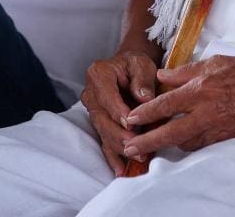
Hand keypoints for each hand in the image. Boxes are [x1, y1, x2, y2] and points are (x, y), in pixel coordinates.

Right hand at [80, 49, 157, 174]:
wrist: (129, 69)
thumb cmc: (136, 65)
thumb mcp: (142, 64)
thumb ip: (142, 80)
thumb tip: (144, 98)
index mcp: (98, 75)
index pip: (106, 95)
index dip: (117, 110)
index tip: (130, 122)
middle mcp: (91, 94)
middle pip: (102, 118)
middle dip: (119, 133)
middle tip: (135, 145)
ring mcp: (93, 111)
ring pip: (104, 132)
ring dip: (119, 147)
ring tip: (137, 157)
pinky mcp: (99, 125)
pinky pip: (104, 142)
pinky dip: (113, 157)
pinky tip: (121, 170)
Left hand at [123, 55, 234, 154]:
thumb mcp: (218, 62)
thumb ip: (188, 71)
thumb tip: (164, 75)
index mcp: (203, 90)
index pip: (166, 104)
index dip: (145, 113)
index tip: (129, 119)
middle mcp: (207, 112)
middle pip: (170, 132)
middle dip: (148, 141)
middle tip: (130, 147)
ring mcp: (218, 129)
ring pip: (185, 142)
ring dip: (168, 143)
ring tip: (153, 143)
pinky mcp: (228, 138)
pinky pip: (202, 144)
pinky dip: (190, 143)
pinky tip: (183, 141)